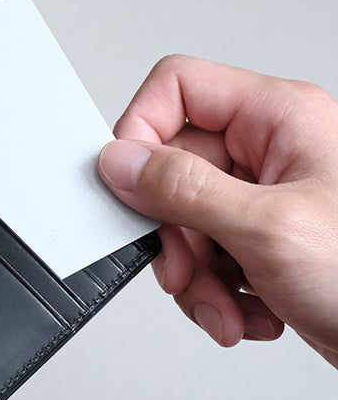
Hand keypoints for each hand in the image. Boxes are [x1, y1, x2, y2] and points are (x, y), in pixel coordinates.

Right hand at [97, 55, 337, 367]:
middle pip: (174, 167)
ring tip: (226, 304)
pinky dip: (219, 291)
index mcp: (279, 116)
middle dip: (176, 234)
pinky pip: (210, 253)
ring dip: (197, 274)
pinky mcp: (266, 239)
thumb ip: (183, 190)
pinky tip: (250, 311)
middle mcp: (271, 148)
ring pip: (186, 218)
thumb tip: (120, 162)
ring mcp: (269, 195)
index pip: (177, 88)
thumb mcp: (268, 229)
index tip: (130, 184)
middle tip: (185, 269)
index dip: (142, 131)